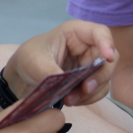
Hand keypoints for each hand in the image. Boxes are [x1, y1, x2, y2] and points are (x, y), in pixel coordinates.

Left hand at [1, 20, 117, 109]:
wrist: (23, 77)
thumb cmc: (29, 59)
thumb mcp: (35, 63)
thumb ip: (51, 72)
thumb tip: (66, 83)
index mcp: (75, 33)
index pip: (100, 32)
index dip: (107, 43)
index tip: (107, 58)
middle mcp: (87, 47)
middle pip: (109, 58)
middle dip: (100, 75)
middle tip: (85, 88)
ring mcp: (90, 64)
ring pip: (105, 77)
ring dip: (91, 91)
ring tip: (69, 100)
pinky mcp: (89, 79)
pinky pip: (98, 90)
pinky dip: (88, 98)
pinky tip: (71, 100)